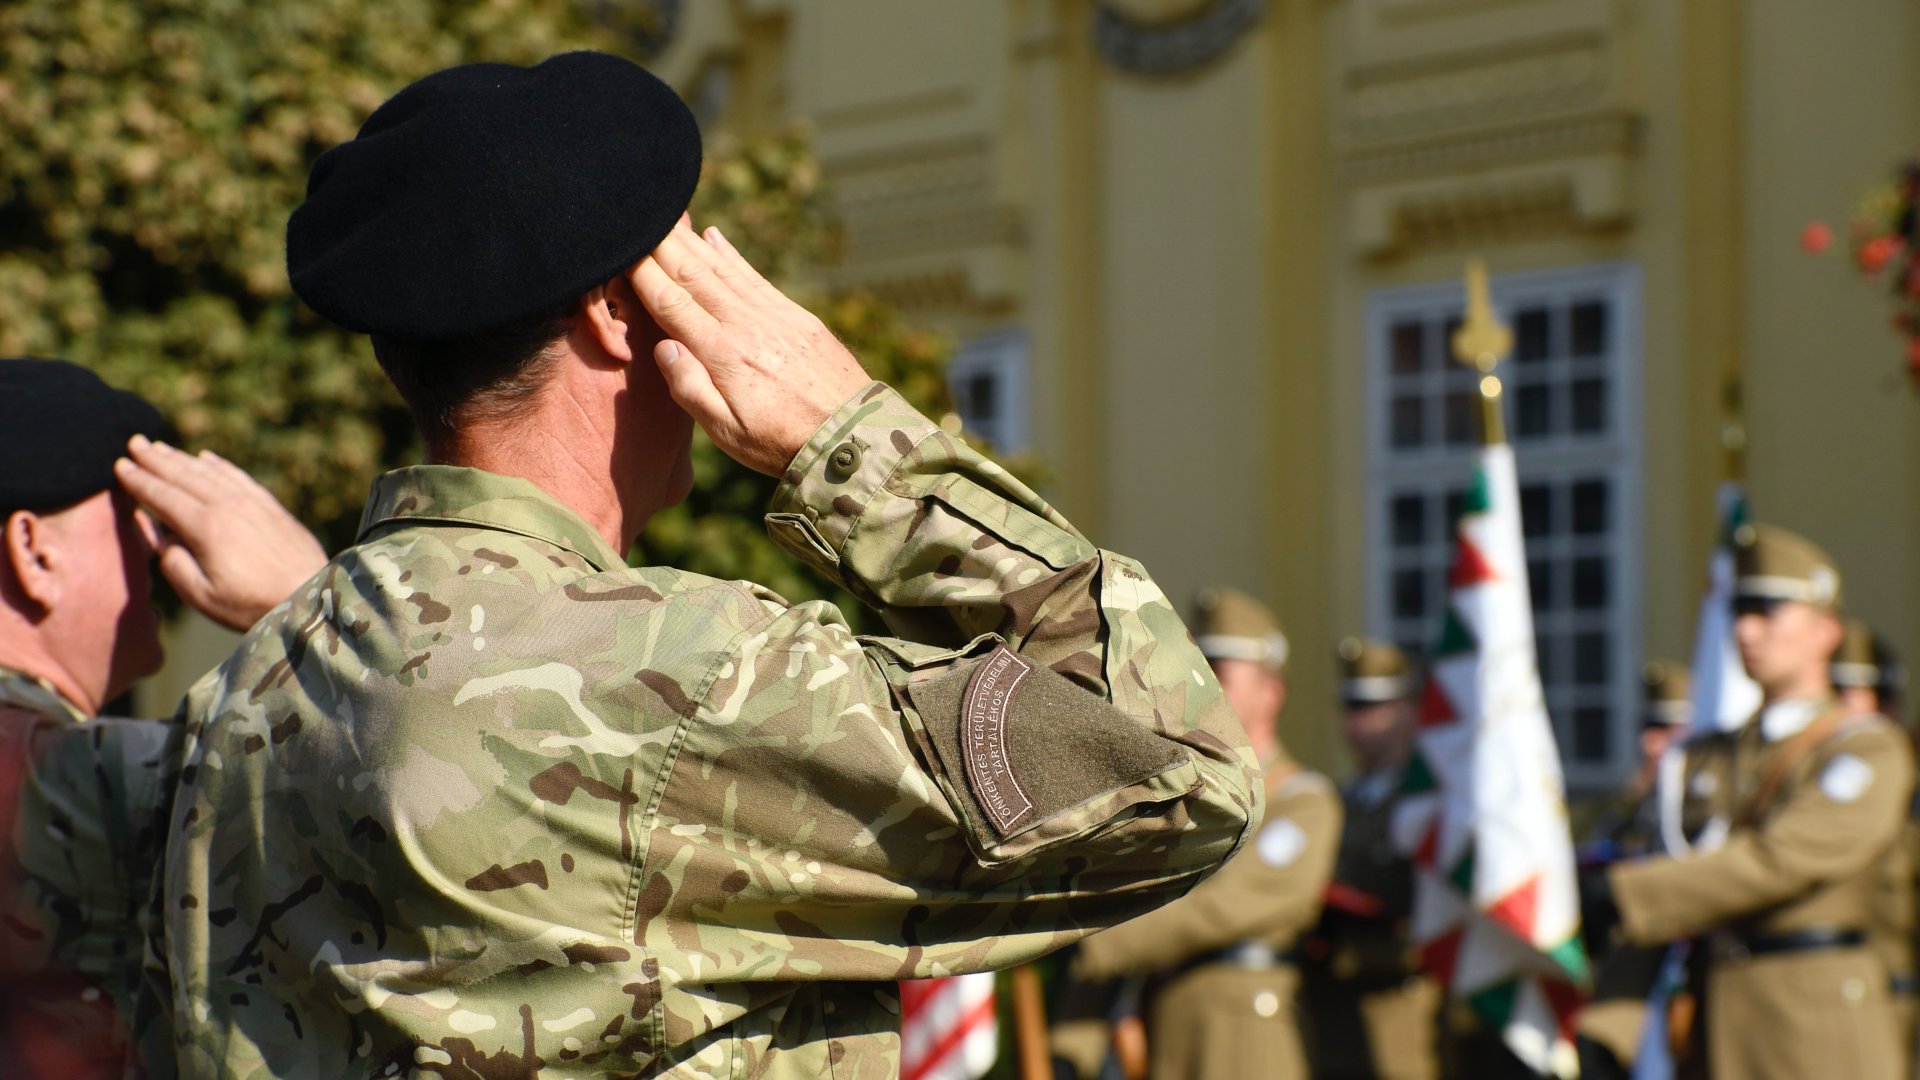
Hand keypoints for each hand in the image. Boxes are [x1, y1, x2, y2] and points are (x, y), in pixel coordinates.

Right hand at [114, 436, 328, 630]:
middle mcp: (229, 506)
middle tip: (134, 443)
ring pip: (210, 472)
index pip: (163, 497)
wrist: (311, 597)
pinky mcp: (272, 506)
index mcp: (206, 527)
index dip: (139, 481)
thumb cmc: (252, 604)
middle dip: (156, 459)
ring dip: (182, 458)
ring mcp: (253, 503)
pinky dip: (219, 465)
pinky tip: (207, 457)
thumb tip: (158, 533)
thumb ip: (173, 562)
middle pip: (184, 476)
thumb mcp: (201, 595)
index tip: (119, 466)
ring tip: (160, 447)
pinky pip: (239, 476)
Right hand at [627, 217, 871, 475]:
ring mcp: (773, 316)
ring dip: (689, 240)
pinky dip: (731, 254)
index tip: (619, 248)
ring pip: (722, 269)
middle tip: (634, 214)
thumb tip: (663, 346)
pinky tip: (713, 236)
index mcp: (723, 354)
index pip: (670, 303)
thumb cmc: (781, 443)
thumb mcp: (728, 433)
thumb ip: (691, 390)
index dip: (642, 272)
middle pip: (693, 275)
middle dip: (660, 243)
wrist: (851, 438)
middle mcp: (745, 325)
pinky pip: (754, 276)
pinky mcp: (796, 316)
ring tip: (664, 215)